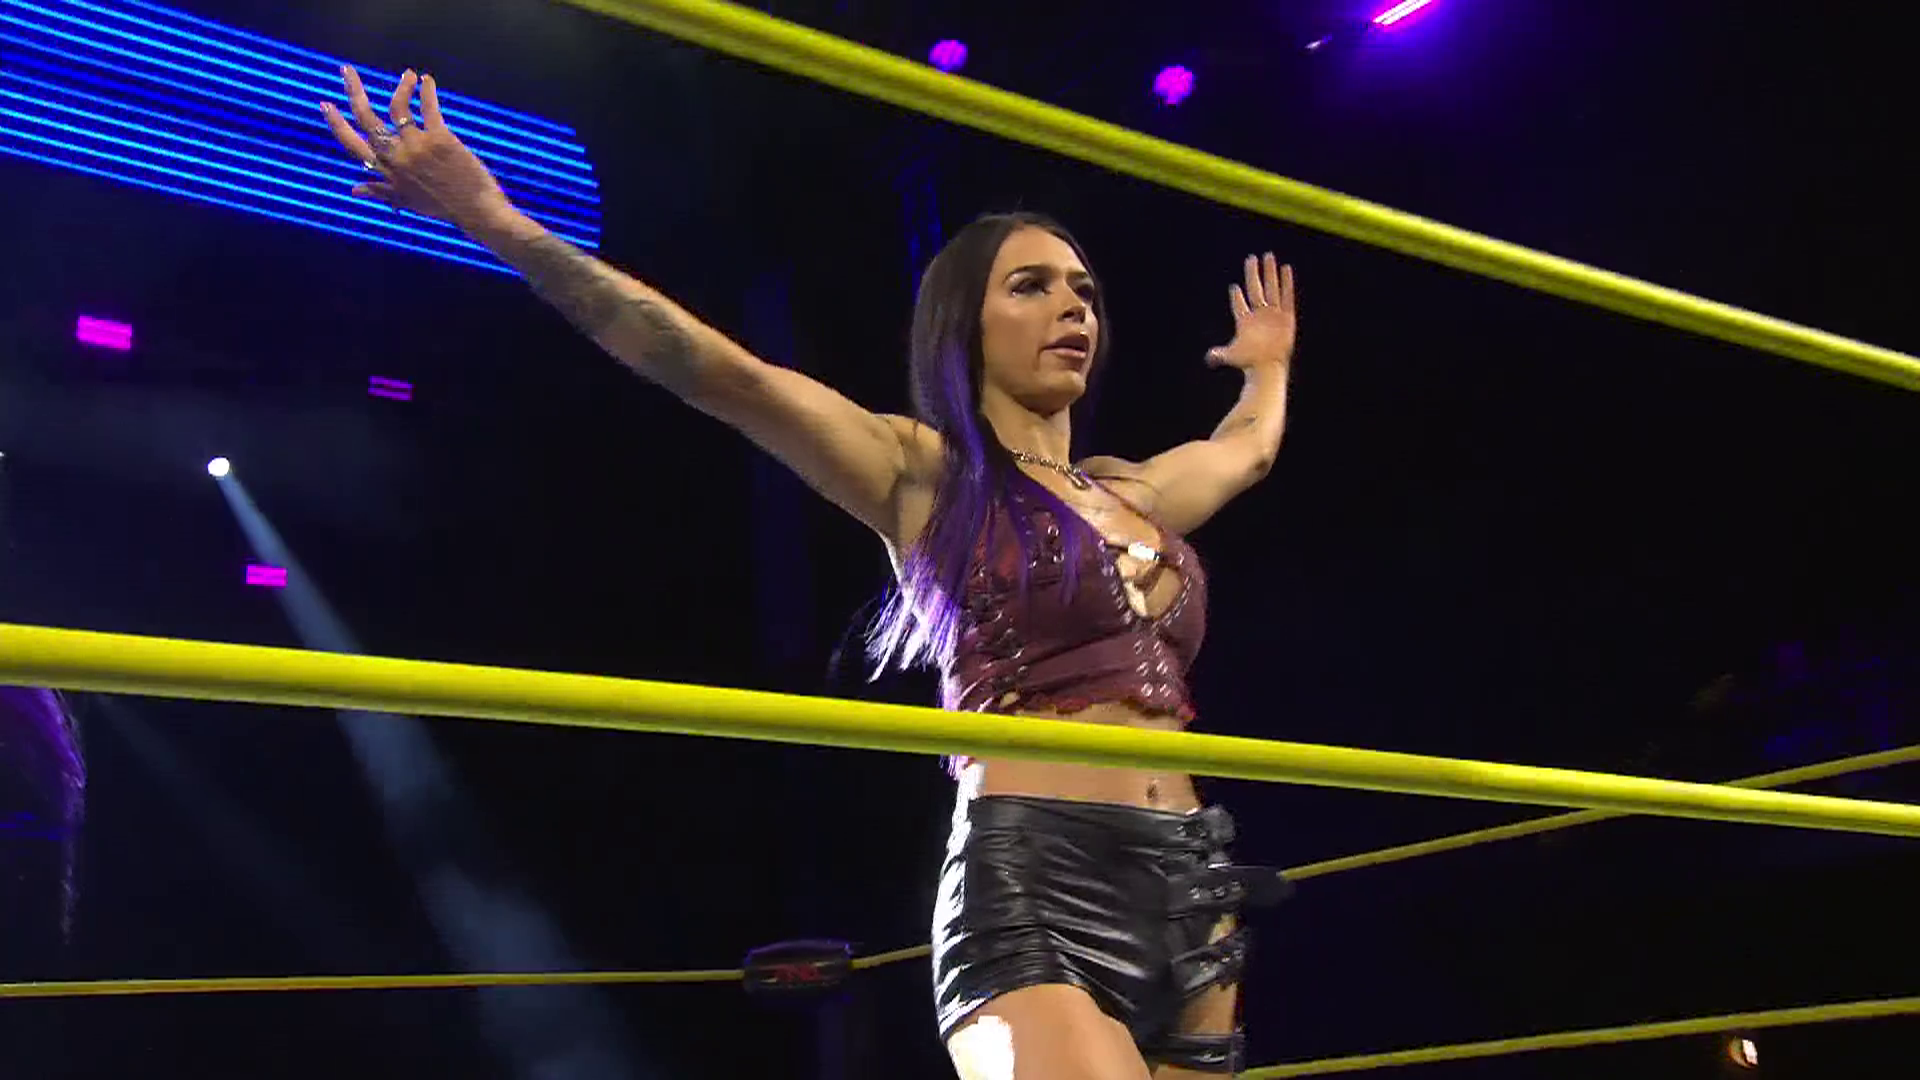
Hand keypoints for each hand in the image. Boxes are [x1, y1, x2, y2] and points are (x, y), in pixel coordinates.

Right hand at [320, 67, 512, 228]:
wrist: (476, 211)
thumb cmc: (443, 206)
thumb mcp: (406, 201)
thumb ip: (380, 191)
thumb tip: (353, 189)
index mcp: (386, 171)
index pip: (352, 144)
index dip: (337, 124)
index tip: (325, 104)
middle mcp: (396, 157)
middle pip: (366, 119)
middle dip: (353, 91)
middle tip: (346, 70)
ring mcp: (417, 147)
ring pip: (397, 107)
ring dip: (401, 88)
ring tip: (409, 75)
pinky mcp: (440, 139)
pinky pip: (428, 108)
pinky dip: (426, 91)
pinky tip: (427, 81)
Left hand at [1206, 253, 1296, 370]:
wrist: (1267, 367)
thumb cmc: (1249, 362)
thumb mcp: (1231, 355)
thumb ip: (1219, 354)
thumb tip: (1208, 357)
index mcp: (1244, 322)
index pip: (1239, 305)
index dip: (1236, 297)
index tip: (1233, 287)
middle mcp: (1259, 315)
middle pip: (1256, 289)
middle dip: (1253, 274)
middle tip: (1251, 258)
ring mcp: (1273, 314)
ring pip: (1271, 288)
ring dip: (1270, 272)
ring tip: (1269, 256)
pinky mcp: (1287, 316)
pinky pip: (1287, 296)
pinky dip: (1286, 283)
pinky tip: (1286, 269)